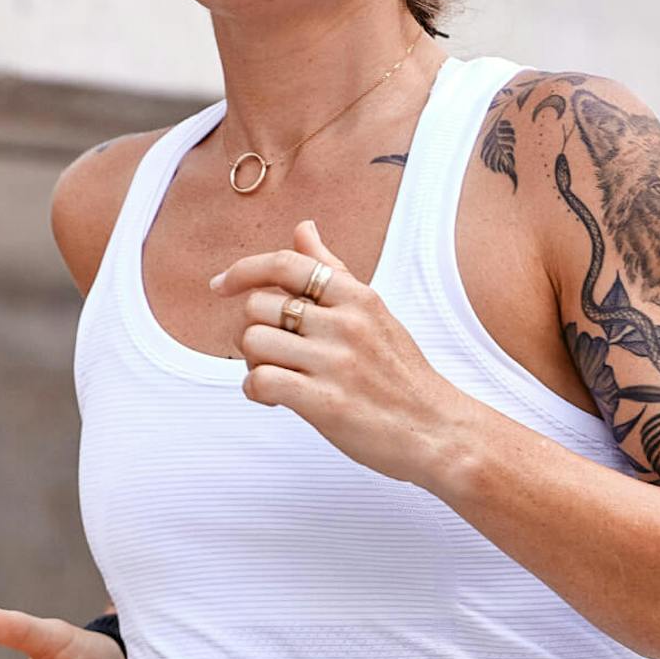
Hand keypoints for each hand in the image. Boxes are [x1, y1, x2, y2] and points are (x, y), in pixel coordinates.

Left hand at [208, 218, 475, 489]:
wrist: (438, 431)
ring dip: (252, 363)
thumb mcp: (374, 311)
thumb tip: (303, 227)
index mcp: (357, 296)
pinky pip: (260, 381)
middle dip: (252, 330)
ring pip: (252, 342)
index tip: (221, 286)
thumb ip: (333, 271)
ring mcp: (336, 362)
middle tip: (273, 354)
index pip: (285, 263)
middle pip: (257, 306)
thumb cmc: (402, 374)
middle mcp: (346, 323)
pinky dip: (256, 392)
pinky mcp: (326, 403)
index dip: (243, 270)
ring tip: (278, 376)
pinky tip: (275, 399)